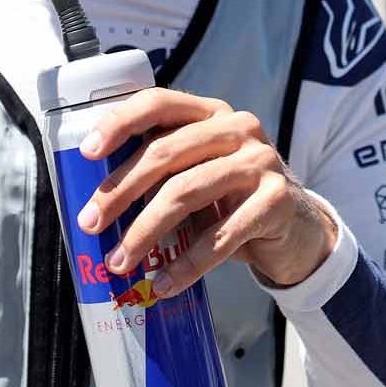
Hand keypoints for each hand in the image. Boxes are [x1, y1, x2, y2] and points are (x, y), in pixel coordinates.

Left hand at [75, 89, 338, 296]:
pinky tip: (164, 284)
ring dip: (145, 232)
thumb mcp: (200, 172)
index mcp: (211, 112)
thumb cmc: (233, 199)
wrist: (298, 230)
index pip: (158, 102)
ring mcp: (260, 161)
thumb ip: (162, 169)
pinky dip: (187, 265)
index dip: (119, 123)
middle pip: (165, 152)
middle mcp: (238, 127)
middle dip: (120, 191)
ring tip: (120, 262)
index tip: (87, 153)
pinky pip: (221, 236)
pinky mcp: (277, 200)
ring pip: (186, 192)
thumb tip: (95, 201)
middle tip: (90, 223)